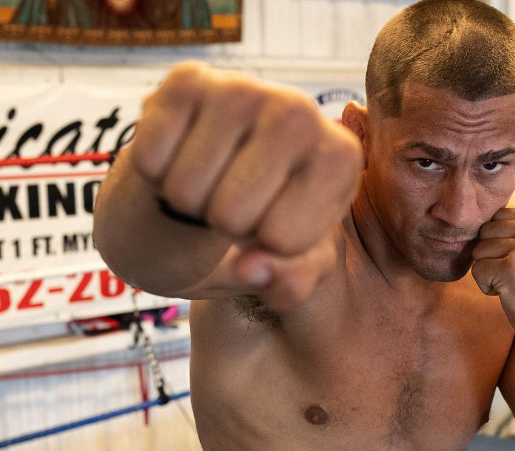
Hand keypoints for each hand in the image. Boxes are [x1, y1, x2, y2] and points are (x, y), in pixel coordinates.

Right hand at [129, 62, 362, 296]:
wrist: (228, 170)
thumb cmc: (274, 218)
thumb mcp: (296, 264)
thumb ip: (290, 283)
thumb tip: (249, 269)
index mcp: (341, 160)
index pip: (282, 239)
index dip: (266, 246)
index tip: (276, 222)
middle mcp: (301, 111)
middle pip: (231, 215)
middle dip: (225, 226)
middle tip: (238, 201)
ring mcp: (243, 87)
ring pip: (186, 190)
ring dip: (189, 202)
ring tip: (215, 180)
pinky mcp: (187, 80)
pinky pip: (150, 161)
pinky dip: (157, 175)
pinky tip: (186, 156)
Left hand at [471, 206, 514, 344]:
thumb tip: (484, 207)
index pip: (497, 216)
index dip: (501, 243)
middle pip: (485, 231)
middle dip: (492, 257)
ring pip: (479, 250)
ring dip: (489, 272)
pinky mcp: (511, 268)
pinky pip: (477, 270)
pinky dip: (487, 287)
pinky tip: (510, 293)